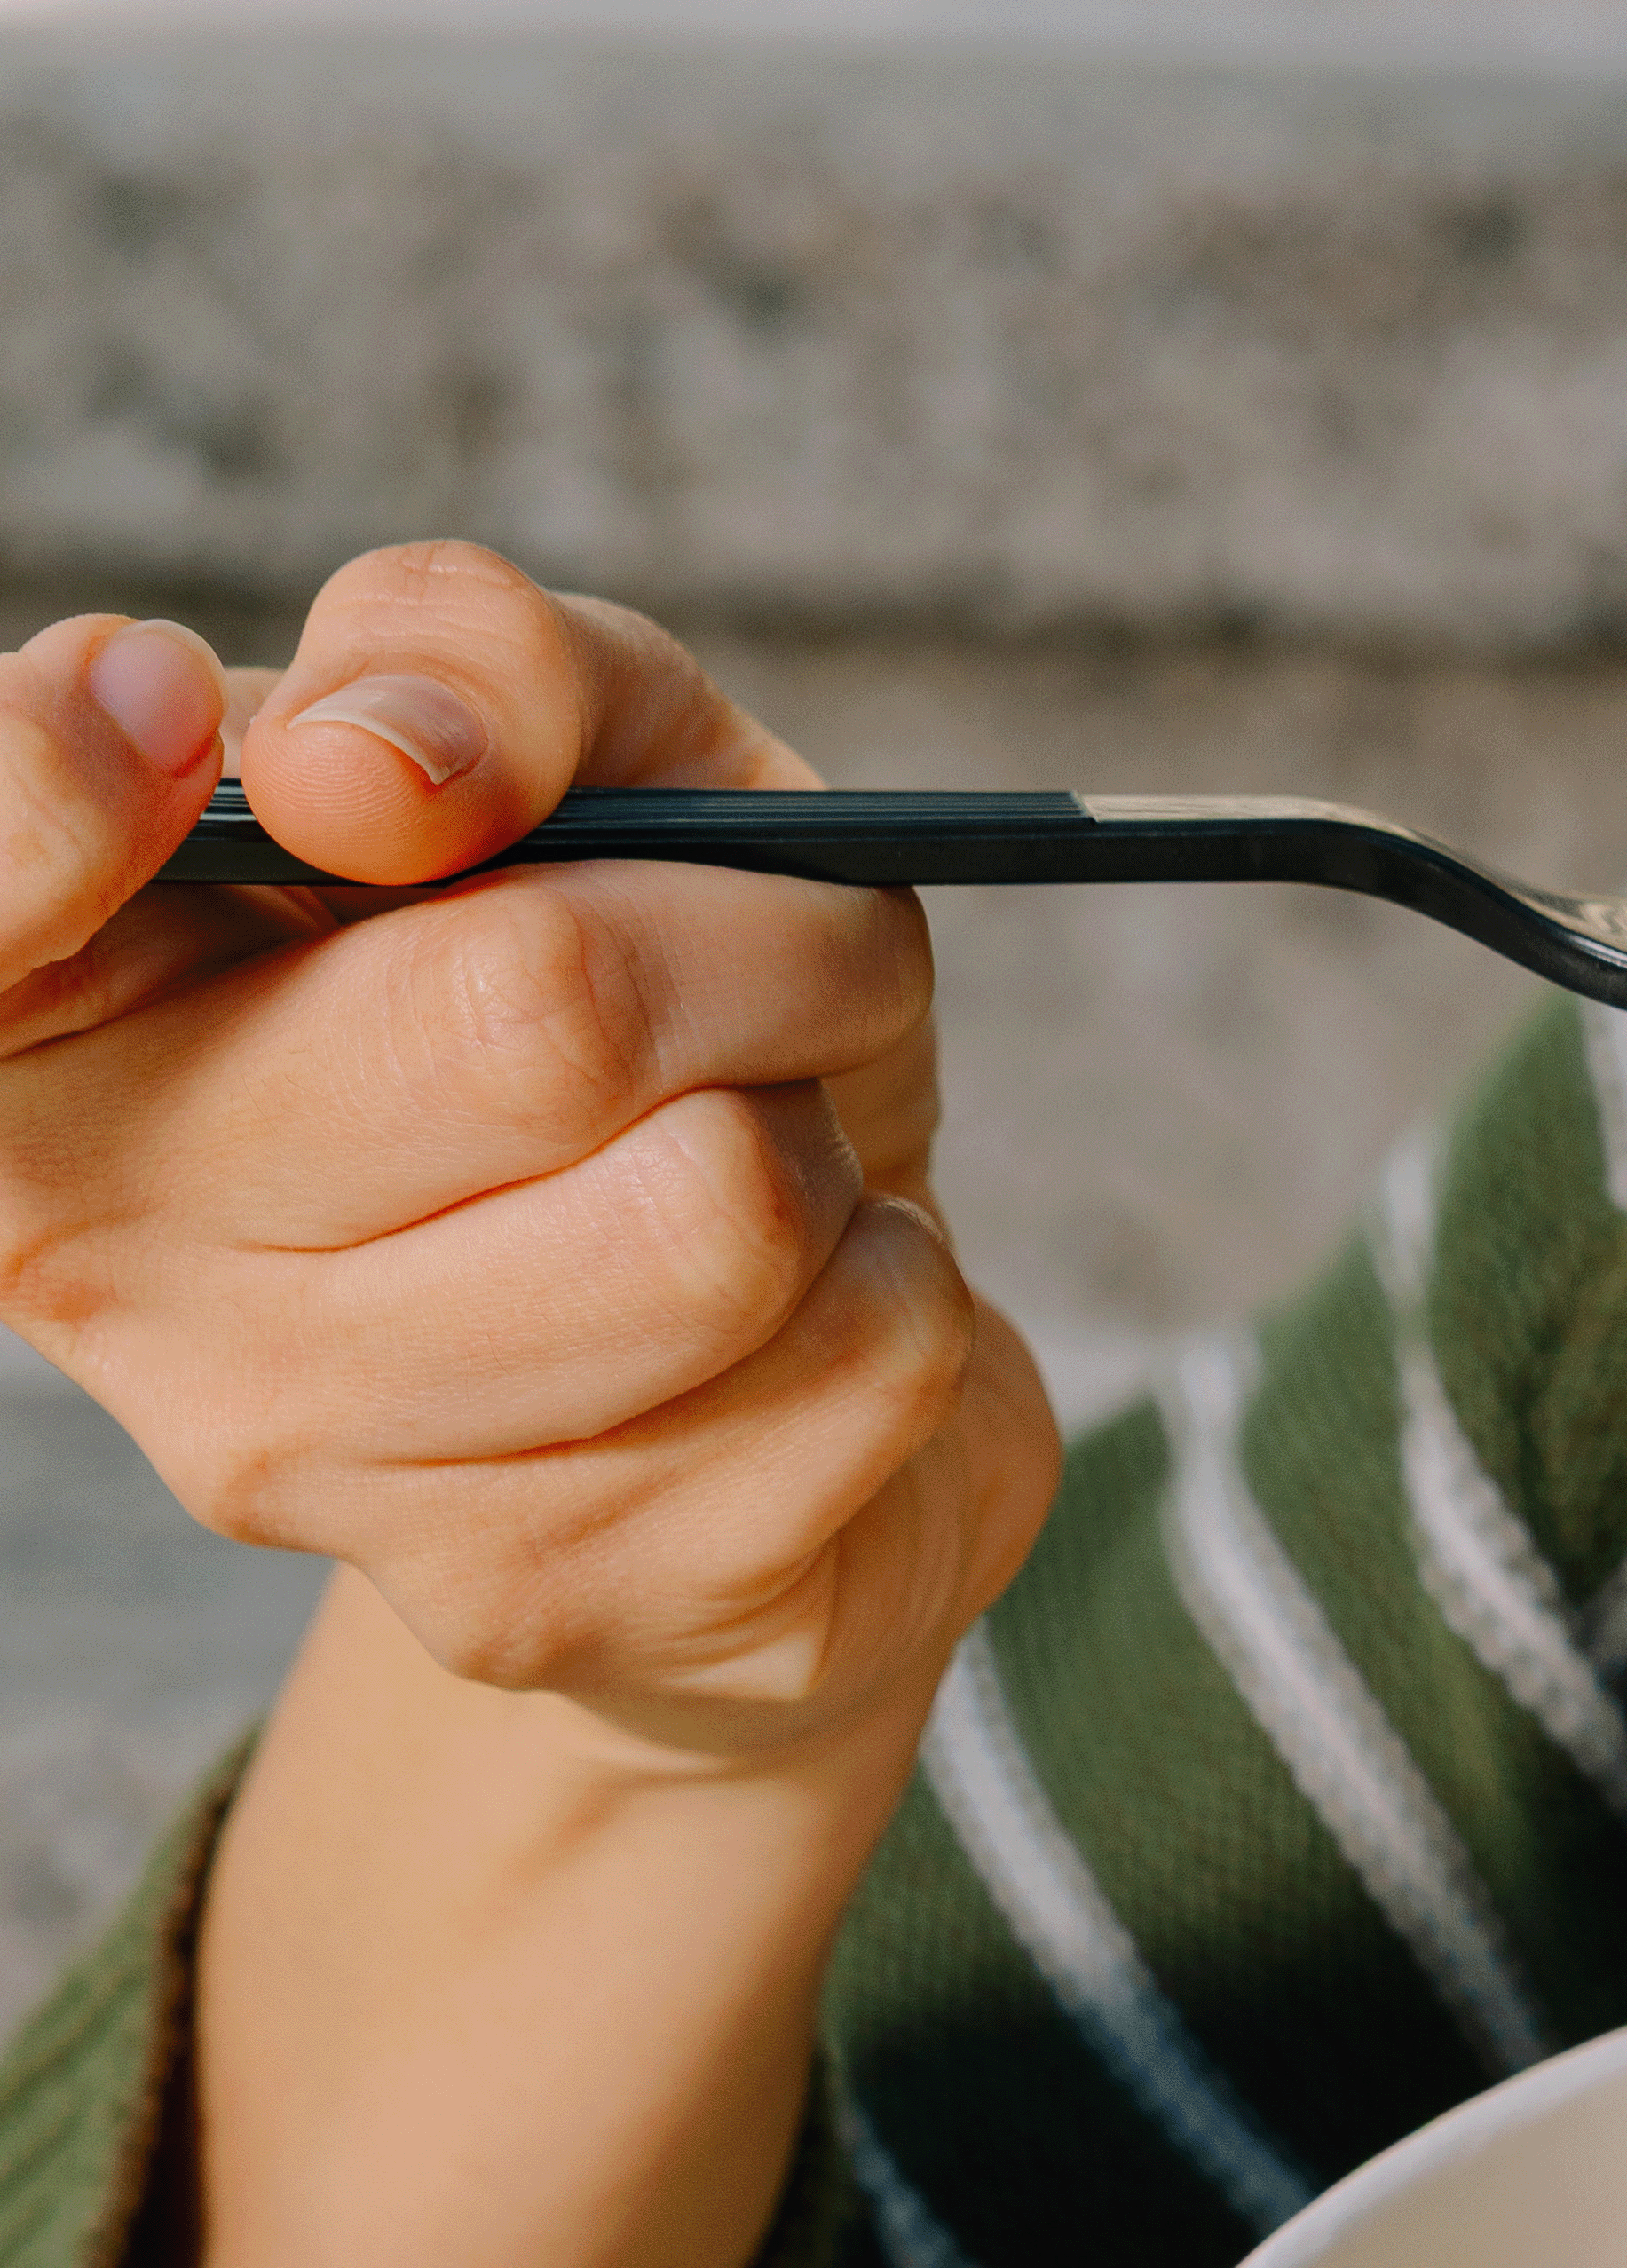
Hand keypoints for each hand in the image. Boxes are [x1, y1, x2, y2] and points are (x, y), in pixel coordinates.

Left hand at [0, 552, 1059, 2267]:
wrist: (435, 1800)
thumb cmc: (212, 1389)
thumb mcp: (25, 1135)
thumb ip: (17, 893)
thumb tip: (125, 730)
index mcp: (570, 845)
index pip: (564, 677)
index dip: (460, 702)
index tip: (327, 776)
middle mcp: (788, 1024)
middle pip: (604, 991)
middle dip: (315, 1168)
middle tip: (158, 1324)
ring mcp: (887, 1285)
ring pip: (684, 1256)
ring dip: (391, 1403)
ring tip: (281, 1471)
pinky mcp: (933, 1519)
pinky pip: (770, 1511)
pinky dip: (545, 1582)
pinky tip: (481, 1609)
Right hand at [0, 554, 1048, 1763]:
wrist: (758, 1321)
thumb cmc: (617, 987)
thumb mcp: (566, 747)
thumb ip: (461, 662)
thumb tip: (367, 768)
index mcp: (45, 1015)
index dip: (69, 790)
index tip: (321, 776)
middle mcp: (108, 1258)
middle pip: (536, 1017)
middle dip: (753, 936)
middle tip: (779, 947)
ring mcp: (307, 1465)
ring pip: (720, 1214)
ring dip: (828, 1130)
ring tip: (776, 1150)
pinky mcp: (538, 1605)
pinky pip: (853, 1362)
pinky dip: (900, 1281)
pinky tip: (810, 1306)